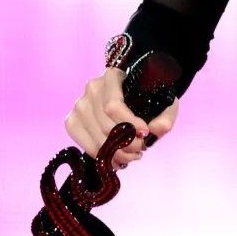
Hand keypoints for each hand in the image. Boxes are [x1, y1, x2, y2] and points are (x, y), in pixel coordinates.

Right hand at [65, 68, 179, 169]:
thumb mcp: (163, 103)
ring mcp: (79, 105)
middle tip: (141, 149)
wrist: (129, 94)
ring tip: (132, 155)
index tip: (145, 133)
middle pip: (106, 125)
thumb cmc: (147, 97)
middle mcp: (92, 88)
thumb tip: (154, 132)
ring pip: (97, 138)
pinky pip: (85, 145)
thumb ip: (164, 118)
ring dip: (116, 153)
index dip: (129, 124)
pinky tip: (116, 159)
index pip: (113, 105)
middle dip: (126, 144)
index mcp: (112, 76)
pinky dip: (102, 156)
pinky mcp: (72, 122)